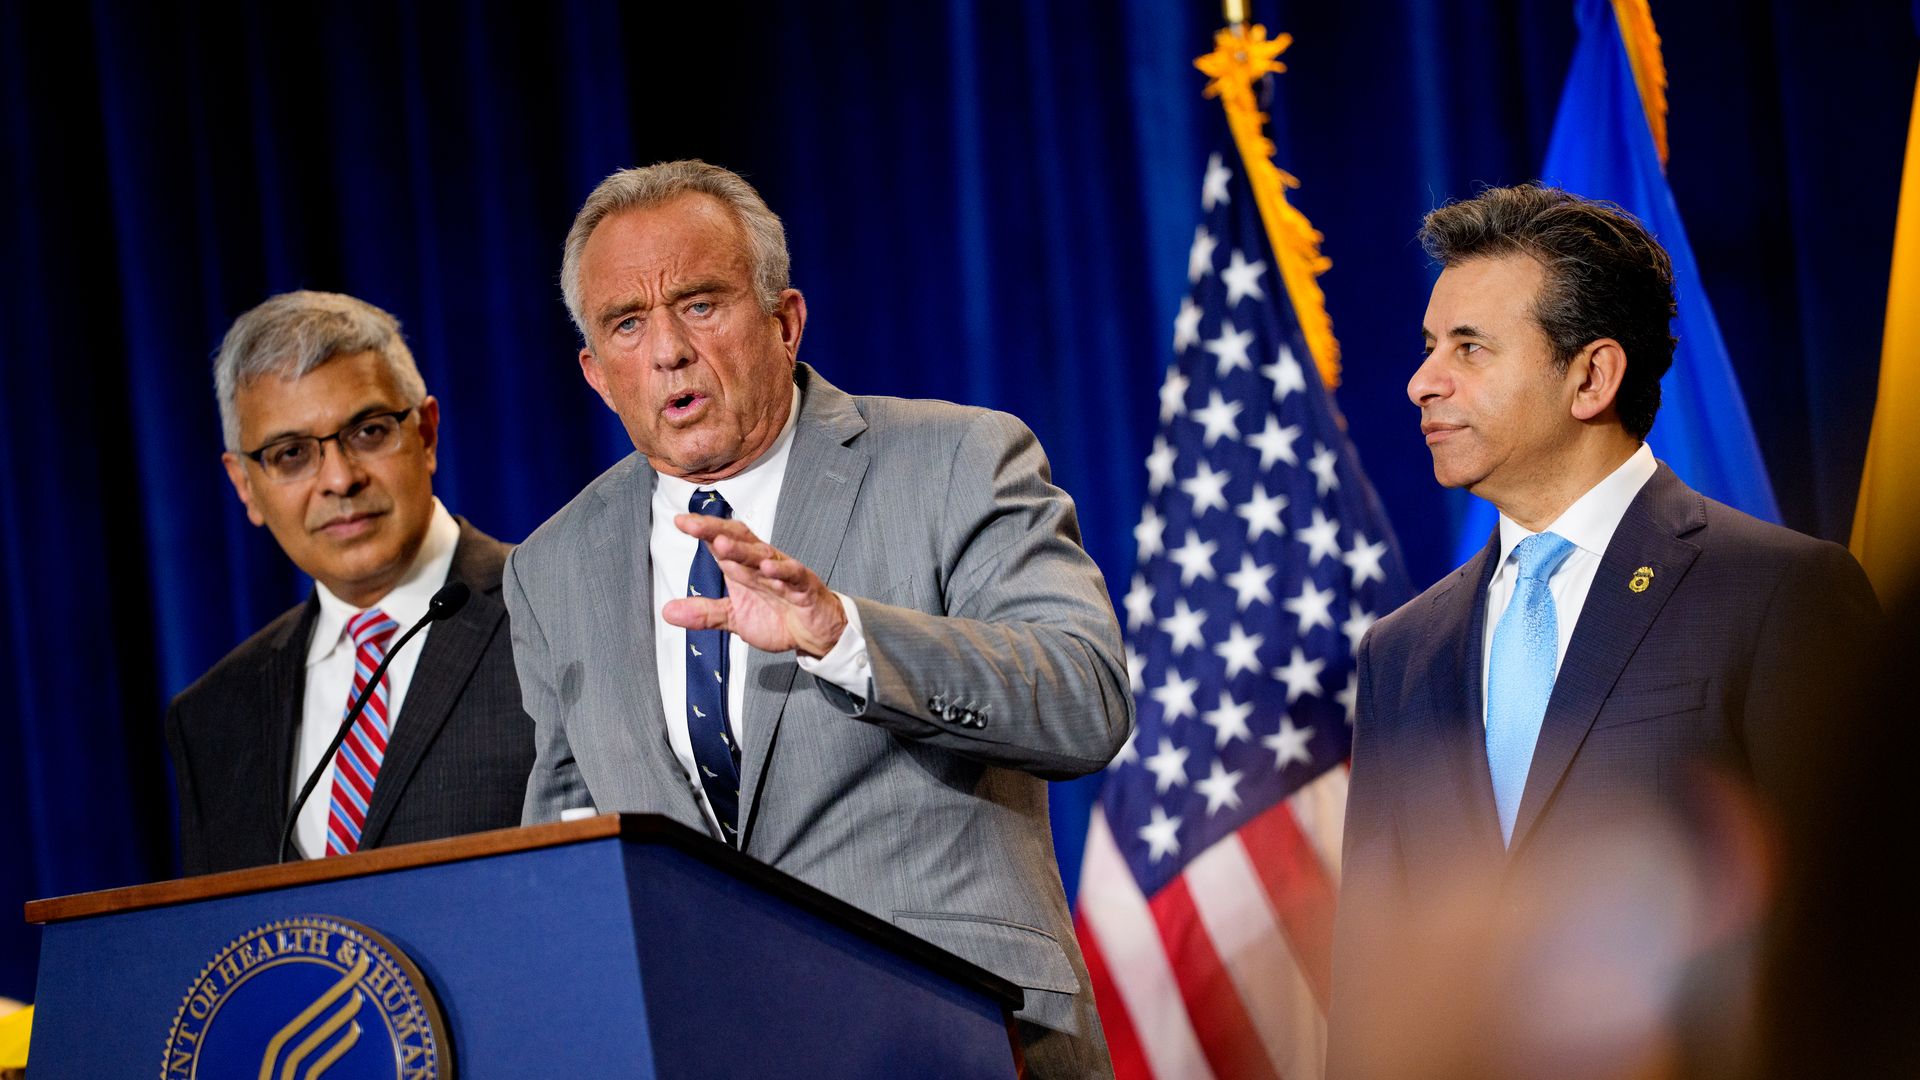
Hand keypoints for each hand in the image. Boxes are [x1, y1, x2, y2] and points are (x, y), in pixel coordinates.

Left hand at [663, 515, 847, 657]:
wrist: (814, 634)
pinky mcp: (804, 589)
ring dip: (742, 551)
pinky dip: (782, 572)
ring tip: (722, 544)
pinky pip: (793, 577)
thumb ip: (704, 613)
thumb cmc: (778, 617)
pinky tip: (768, 568)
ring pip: (762, 556)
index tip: (681, 521)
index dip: (703, 531)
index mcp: (744, 568)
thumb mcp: (734, 618)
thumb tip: (667, 611)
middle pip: (739, 541)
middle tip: (693, 525)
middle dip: (715, 531)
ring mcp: (784, 575)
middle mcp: (762, 565)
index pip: (721, 542)